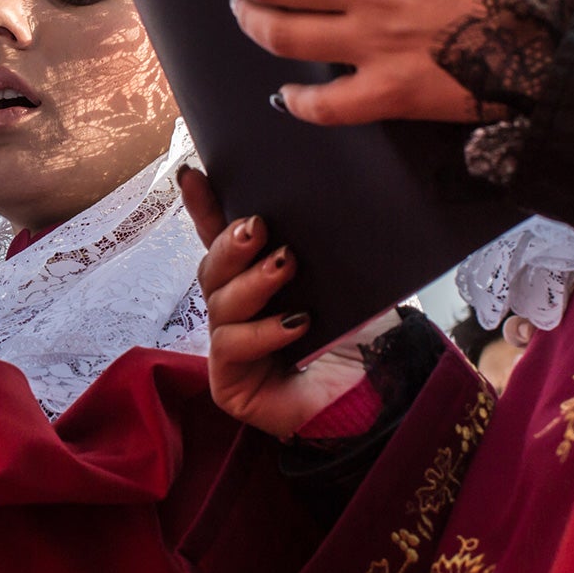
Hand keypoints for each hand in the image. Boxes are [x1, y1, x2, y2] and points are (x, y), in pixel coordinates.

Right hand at [177, 167, 368, 438]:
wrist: (380, 398)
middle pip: (213, 266)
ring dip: (253, 281)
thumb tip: (324, 199)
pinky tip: (296, 324)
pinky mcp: (230, 381)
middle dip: (231, 243)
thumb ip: (324, 247)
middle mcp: (239, 310)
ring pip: (220, 302)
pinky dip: (263, 331)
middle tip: (259, 227)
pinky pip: (231, 345)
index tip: (193, 174)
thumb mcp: (346, 280)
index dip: (204, 207)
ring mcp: (230, 345)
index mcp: (259, 279)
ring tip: (286, 265)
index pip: (222, 237)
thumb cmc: (363, 340)